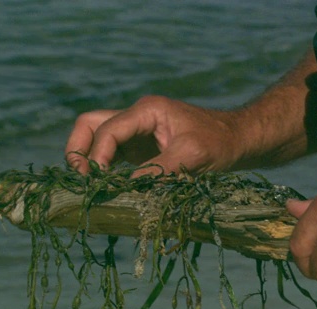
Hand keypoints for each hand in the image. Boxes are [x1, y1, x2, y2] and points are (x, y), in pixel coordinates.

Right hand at [65, 95, 240, 175]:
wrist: (236, 141)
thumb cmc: (219, 143)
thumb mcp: (192, 155)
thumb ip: (159, 170)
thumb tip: (128, 189)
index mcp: (147, 111)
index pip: (108, 129)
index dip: (97, 155)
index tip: (100, 181)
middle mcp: (137, 117)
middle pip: (90, 124)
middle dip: (79, 149)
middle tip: (83, 180)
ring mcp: (136, 132)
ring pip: (96, 137)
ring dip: (87, 159)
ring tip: (89, 187)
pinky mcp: (140, 149)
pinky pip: (111, 154)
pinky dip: (102, 168)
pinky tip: (104, 189)